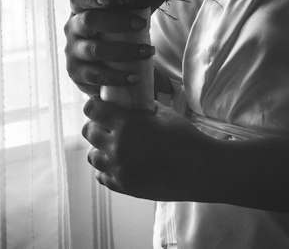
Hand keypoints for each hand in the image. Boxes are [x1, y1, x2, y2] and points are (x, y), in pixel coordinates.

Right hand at [63, 0, 154, 96]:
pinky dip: (118, 77)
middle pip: (90, 20)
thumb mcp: (112, 20)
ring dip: (125, 51)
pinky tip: (134, 77)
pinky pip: (97, 75)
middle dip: (118, 22)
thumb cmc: (111, 36)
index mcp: (79, 11)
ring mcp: (72, 52)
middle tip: (142, 25)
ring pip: (96, 50)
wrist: (99, 69)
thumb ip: (124, 7)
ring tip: (147, 52)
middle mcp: (72, 29)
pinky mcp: (77, 73)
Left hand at [81, 96, 216, 200]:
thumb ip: (142, 108)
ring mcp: (119, 170)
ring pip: (92, 156)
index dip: (93, 105)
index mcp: (127, 125)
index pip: (93, 109)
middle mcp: (118, 148)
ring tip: (112, 146)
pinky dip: (106, 169)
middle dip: (95, 125)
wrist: (200, 170)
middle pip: (88, 132)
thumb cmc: (185, 138)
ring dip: (99, 148)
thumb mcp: (163, 113)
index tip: (98, 105)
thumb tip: (131, 102)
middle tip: (106, 125)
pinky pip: (102, 177)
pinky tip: (118, 163)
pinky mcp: (125, 187)